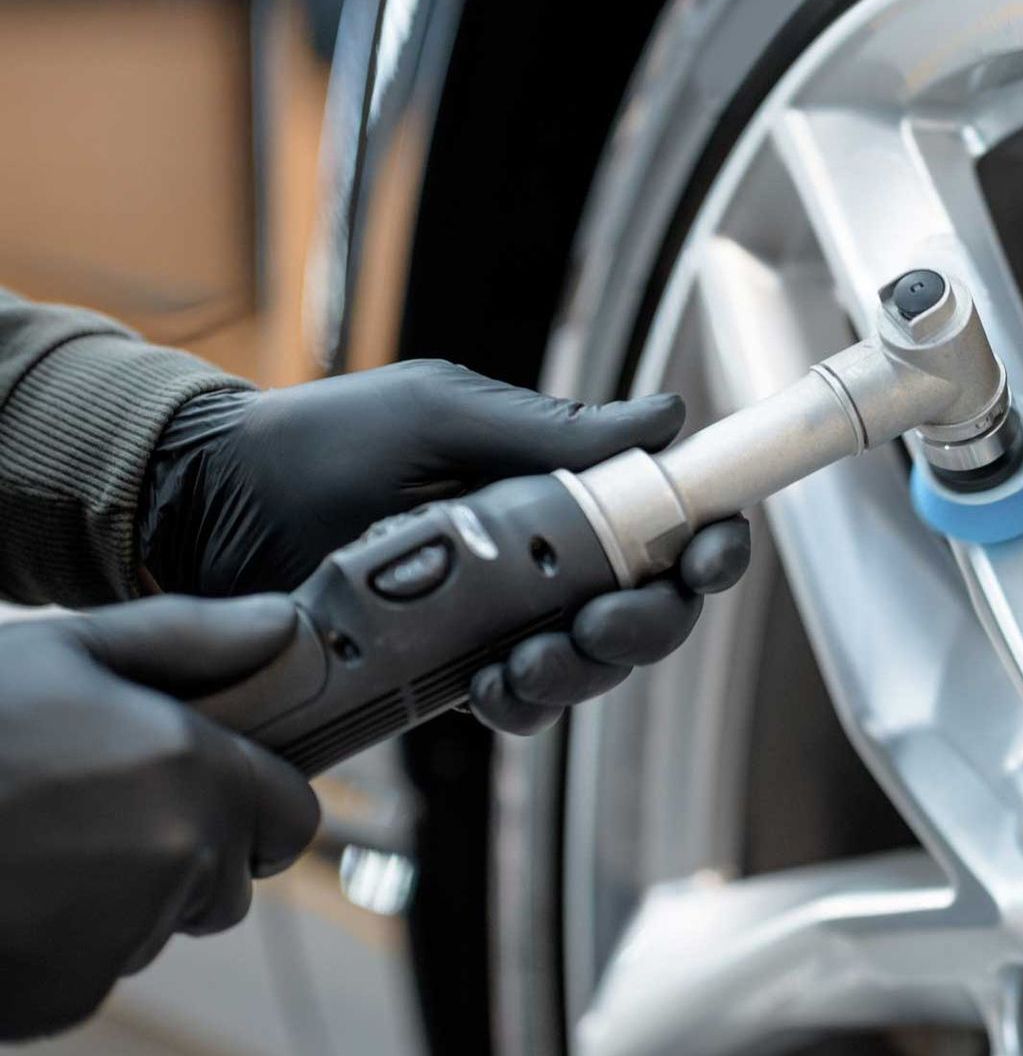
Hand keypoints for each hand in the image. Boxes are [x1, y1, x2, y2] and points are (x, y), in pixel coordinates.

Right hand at [0, 596, 317, 1039]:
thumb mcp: (64, 652)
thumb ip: (188, 638)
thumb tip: (281, 624)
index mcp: (193, 768)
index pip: (292, 818)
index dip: (254, 806)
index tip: (203, 792)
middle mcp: (179, 856)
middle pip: (228, 882)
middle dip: (186, 858)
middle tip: (89, 815)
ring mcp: (125, 933)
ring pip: (159, 928)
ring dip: (120, 904)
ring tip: (33, 848)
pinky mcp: (67, 993)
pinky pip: (97, 972)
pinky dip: (62, 950)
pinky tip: (11, 896)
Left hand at [139, 360, 750, 729]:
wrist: (212, 502)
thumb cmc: (324, 441)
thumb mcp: (442, 413)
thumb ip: (552, 431)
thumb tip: (668, 416)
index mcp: (560, 491)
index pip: (667, 523)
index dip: (709, 542)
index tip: (713, 548)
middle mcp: (546, 562)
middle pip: (649, 610)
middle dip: (651, 622)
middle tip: (610, 617)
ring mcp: (504, 623)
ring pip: (594, 667)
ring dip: (587, 668)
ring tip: (533, 657)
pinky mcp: (454, 675)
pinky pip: (522, 706)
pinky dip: (526, 701)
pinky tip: (496, 682)